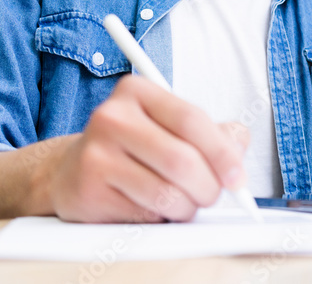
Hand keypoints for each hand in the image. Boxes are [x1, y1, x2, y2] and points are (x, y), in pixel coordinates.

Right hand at [43, 75, 249, 222]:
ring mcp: (95, 155)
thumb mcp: (170, 127)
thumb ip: (213, 132)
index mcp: (136, 91)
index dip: (222, 152)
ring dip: (187, 208)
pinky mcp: (88, 192)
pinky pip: (144, 216)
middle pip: (181, 160)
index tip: (237, 176)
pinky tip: (153, 208)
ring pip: (165, 193)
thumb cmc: (135, 147)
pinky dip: (161, 219)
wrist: (72, 171)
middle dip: (208, 187)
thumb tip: (239, 146)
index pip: (190, 119)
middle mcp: (112, 117)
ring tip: (183, 203)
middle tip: (212, 195)